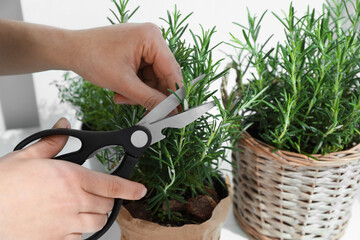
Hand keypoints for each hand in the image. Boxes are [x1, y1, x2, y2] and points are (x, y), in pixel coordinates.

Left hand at [0, 20, 181, 108]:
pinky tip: (122, 91)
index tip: (176, 112)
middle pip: (163, 76)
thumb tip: (168, 110)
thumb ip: (149, 98)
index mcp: (152, 38)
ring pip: (153, 79)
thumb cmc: (92, 56)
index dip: (175, 94)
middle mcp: (152, 39)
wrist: (71, 50)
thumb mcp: (123, 82)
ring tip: (122, 96)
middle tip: (145, 110)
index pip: (172, 71)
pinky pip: (145, 75)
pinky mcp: (138, 52)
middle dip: (151, 94)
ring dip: (140, 93)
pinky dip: (135, 87)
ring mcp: (145, 46)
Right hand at [0, 118, 146, 239]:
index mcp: (69, 178)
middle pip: (106, 205)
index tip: (140, 190)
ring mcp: (65, 224)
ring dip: (95, 215)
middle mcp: (72, 202)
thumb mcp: (26, 157)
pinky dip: (79, 230)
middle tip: (95, 194)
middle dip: (107, 200)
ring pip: (97, 223)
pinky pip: (79, 237)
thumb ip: (52, 142)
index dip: (130, 188)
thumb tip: (64, 127)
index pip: (111, 184)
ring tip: (81, 208)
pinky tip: (65, 221)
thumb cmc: (1, 185)